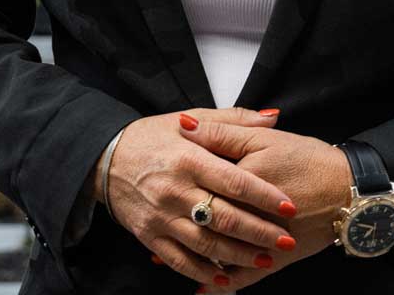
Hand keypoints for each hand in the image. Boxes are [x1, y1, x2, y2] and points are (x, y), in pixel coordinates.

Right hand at [101, 107, 301, 289]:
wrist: (104, 158)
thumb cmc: (151, 137)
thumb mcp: (190, 118)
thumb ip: (234, 120)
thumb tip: (273, 116)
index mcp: (189, 159)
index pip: (235, 181)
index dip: (264, 196)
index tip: (289, 207)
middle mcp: (176, 190)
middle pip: (225, 217)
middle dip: (259, 232)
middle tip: (286, 240)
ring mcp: (161, 217)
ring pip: (206, 243)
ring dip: (238, 256)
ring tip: (266, 260)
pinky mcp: (149, 236)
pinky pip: (179, 260)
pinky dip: (203, 272)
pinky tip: (225, 278)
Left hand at [174, 119, 354, 291]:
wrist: (351, 189)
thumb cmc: (311, 160)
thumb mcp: (268, 137)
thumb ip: (225, 131)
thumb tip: (185, 127)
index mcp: (245, 177)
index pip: (201, 178)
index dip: (177, 179)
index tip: (156, 176)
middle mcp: (251, 211)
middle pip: (205, 217)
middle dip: (176, 220)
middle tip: (151, 217)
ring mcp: (263, 238)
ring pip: (219, 250)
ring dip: (190, 253)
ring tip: (162, 255)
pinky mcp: (278, 257)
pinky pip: (244, 275)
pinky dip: (222, 281)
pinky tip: (204, 285)